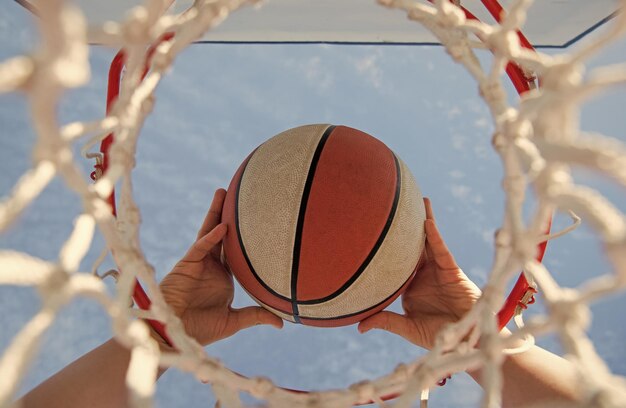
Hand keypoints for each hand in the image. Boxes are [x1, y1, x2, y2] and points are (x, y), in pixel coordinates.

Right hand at [158, 189, 282, 346]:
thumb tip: (282, 323)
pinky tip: (223, 227)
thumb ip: (256, 315)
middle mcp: (212, 265)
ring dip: (216, 213)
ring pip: (209, 232)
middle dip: (228, 214)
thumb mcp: (234, 320)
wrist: (176, 334)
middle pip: (222, 234)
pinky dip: (211, 237)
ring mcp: (199, 262)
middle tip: (239, 194)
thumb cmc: (201, 329)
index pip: (236, 250)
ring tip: (223, 192)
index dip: (244, 235)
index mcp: (223, 276)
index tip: (258, 220)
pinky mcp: (187, 264)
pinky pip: (201, 247)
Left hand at [358, 198, 480, 349]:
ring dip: (424, 221)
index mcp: (410, 285)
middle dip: (406, 227)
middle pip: (412, 246)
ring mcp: (437, 270)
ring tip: (418, 200)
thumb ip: (386, 321)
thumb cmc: (437, 335)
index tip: (371, 233)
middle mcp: (423, 274)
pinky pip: (442, 251)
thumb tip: (359, 326)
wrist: (464, 341)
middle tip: (395, 205)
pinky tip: (427, 223)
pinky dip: (435, 237)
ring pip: (428, 242)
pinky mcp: (452, 270)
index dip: (386, 248)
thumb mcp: (407, 327)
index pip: (395, 262)